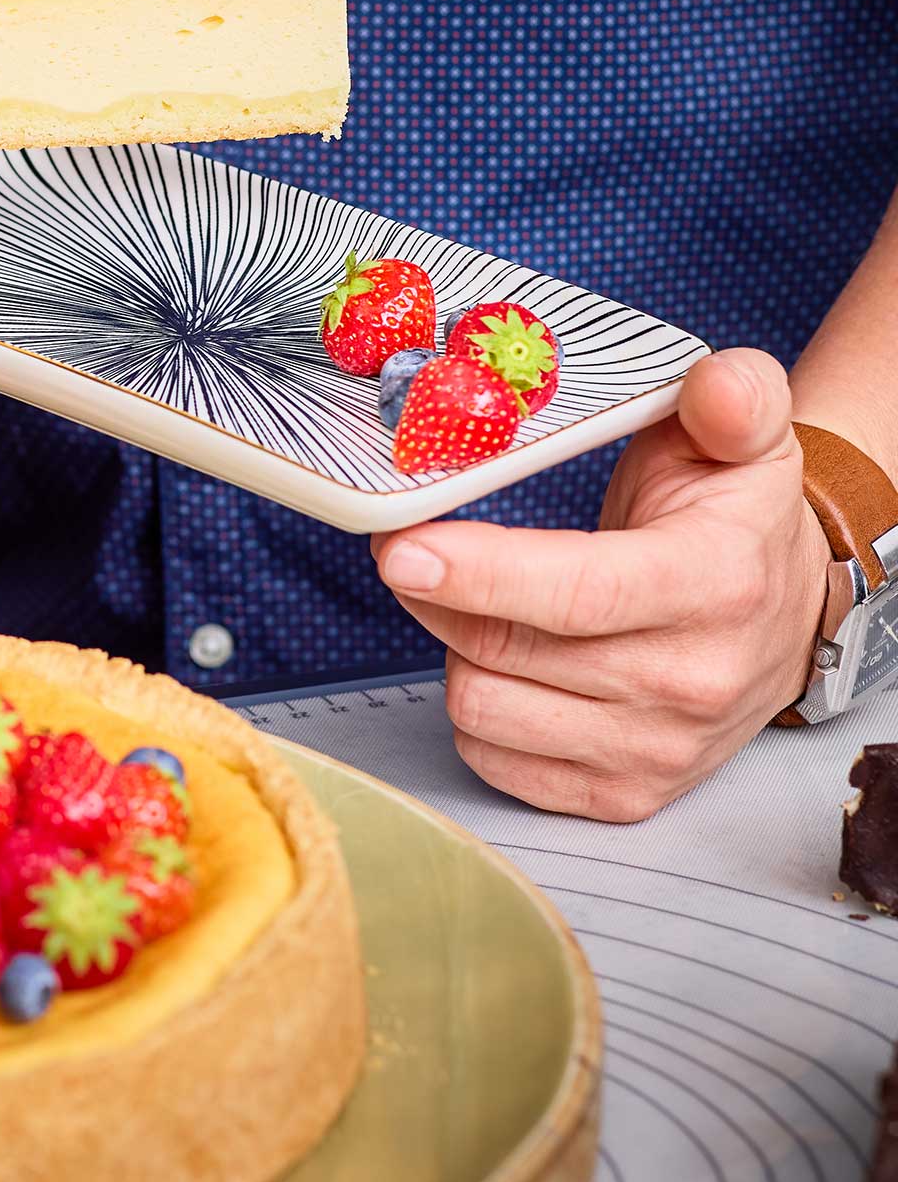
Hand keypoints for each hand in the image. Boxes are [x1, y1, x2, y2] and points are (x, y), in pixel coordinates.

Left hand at [372, 348, 826, 821]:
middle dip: (436, 591)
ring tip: (477, 602)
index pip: (576, 592)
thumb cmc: (734, 515)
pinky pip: (495, 763)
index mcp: (714, 584)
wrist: (780, 610)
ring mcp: (659, 749)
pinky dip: (476, 711)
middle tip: (413, 547)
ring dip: (453, 647)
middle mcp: (691, 680)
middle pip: (503, 649)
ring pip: (483, 708)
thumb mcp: (744, 435)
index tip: (400, 548)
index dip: (478, 572)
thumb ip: (733, 398)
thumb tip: (716, 389)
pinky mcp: (625, 793)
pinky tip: (500, 662)